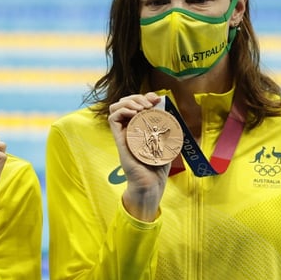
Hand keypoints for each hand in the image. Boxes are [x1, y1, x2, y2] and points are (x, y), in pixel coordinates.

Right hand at [108, 92, 168, 220]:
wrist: (150, 183)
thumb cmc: (158, 166)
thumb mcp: (166, 142)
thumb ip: (165, 128)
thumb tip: (167, 111)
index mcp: (139, 126)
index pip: (136, 104)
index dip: (145, 96)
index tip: (156, 99)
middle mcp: (129, 128)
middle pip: (125, 102)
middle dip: (137, 97)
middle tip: (150, 104)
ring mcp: (123, 133)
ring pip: (116, 107)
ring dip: (129, 102)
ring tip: (142, 108)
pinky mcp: (119, 139)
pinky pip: (113, 118)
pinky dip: (122, 110)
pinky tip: (134, 114)